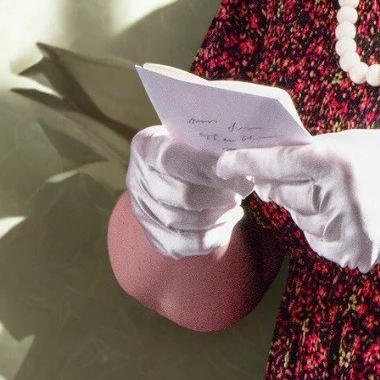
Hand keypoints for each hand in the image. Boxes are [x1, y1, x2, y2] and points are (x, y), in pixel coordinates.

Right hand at [126, 125, 250, 258]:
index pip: (174, 161)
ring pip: (182, 223)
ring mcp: (141, 210)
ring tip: (235, 204)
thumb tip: (241, 162)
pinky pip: (182, 246)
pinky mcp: (152, 235)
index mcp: (147, 147)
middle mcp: (136, 179)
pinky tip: (227, 222)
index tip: (240, 176)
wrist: (168, 166)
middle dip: (220, 196)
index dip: (207, 170)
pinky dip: (211, 238)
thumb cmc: (190, 144)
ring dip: (218, 216)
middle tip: (243, 190)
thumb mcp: (195, 134)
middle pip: (182, 197)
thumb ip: (211, 144)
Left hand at [215, 129, 379, 273]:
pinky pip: (317, 240)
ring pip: (300, 218)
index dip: (246, 164)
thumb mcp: (353, 143)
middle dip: (278, 184)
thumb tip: (264, 160)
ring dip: (307, 207)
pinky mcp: (352, 255)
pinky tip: (347, 216)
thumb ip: (311, 152)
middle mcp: (339, 197)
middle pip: (283, 193)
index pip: (278, 163)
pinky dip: (323, 228)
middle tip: (281, 174)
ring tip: (339, 195)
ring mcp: (347, 230)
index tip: (223, 164)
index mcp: (338, 161)